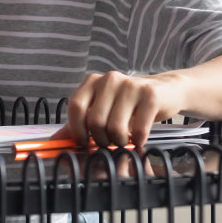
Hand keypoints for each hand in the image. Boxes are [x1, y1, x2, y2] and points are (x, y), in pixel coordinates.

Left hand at [59, 70, 187, 151]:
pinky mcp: (150, 95)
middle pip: (95, 121)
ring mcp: (130, 85)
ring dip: (119, 142)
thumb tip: (55, 141)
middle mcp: (109, 80)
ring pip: (115, 127)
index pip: (75, 106)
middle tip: (110, 142)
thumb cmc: (129, 104)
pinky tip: (139, 138)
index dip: (77, 129)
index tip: (85, 142)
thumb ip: (80, 123)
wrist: (166, 91)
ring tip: (125, 140)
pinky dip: (138, 140)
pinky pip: (138, 129)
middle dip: (101, 140)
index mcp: (93, 82)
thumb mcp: (103, 109)